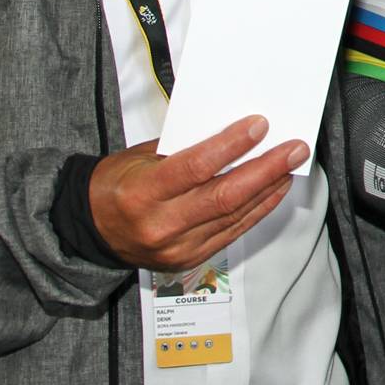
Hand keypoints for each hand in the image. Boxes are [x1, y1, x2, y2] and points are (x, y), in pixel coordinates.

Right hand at [87, 116, 305, 271]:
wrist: (90, 230)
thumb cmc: (116, 184)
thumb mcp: (140, 157)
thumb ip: (185, 146)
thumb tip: (234, 130)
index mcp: (142, 193)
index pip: (196, 167)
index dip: (232, 146)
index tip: (260, 125)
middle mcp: (160, 224)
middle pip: (225, 196)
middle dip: (267, 169)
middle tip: (294, 148)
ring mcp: (177, 247)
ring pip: (235, 215)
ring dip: (269, 188)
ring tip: (291, 164)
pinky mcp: (190, 259)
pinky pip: (233, 231)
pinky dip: (258, 208)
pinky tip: (274, 189)